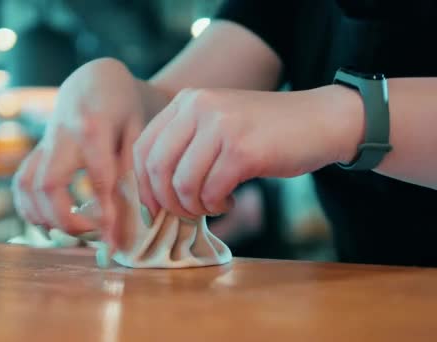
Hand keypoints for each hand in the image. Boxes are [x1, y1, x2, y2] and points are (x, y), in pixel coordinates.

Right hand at [12, 58, 146, 244]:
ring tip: (71, 232)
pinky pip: (21, 183)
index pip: (98, 178)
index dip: (105, 213)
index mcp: (93, 126)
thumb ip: (133, 165)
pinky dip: (29, 209)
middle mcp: (61, 135)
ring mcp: (44, 143)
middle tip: (92, 235)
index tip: (114, 242)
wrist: (94, 81)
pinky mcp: (37, 151)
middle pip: (48, 185)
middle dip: (66, 220)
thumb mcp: (137, 128)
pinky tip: (49, 224)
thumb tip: (137, 212)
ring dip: (43, 217)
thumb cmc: (123, 106)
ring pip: (27, 186)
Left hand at [133, 85, 362, 217]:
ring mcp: (221, 126)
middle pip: (157, 168)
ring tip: (211, 206)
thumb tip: (153, 193)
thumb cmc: (264, 131)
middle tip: (186, 213)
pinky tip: (229, 200)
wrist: (320, 120)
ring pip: (182, 184)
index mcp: (187, 101)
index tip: (154, 208)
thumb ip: (184, 147)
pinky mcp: (243, 150)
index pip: (143, 147)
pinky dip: (215, 206)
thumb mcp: (216, 124)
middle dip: (166, 202)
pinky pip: (210, 192)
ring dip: (193, 207)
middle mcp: (199, 107)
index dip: (143, 185)